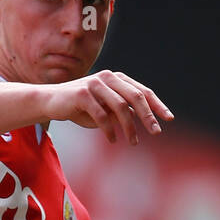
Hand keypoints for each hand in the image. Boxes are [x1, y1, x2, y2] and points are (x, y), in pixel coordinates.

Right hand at [44, 70, 172, 144]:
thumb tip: (144, 119)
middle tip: (156, 132)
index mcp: (117, 79)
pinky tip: (113, 139)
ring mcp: (95, 84)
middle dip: (148, 116)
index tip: (168, 119)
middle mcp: (108, 77)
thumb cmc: (80, 107)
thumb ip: (122, 111)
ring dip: (129, 127)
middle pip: (136, 96)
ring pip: (121, 107)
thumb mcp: (105, 109)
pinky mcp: (82, 94)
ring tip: (133, 142)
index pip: (143, 91)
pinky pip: (101, 115)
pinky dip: (109, 129)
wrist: (50, 102)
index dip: (157, 105)